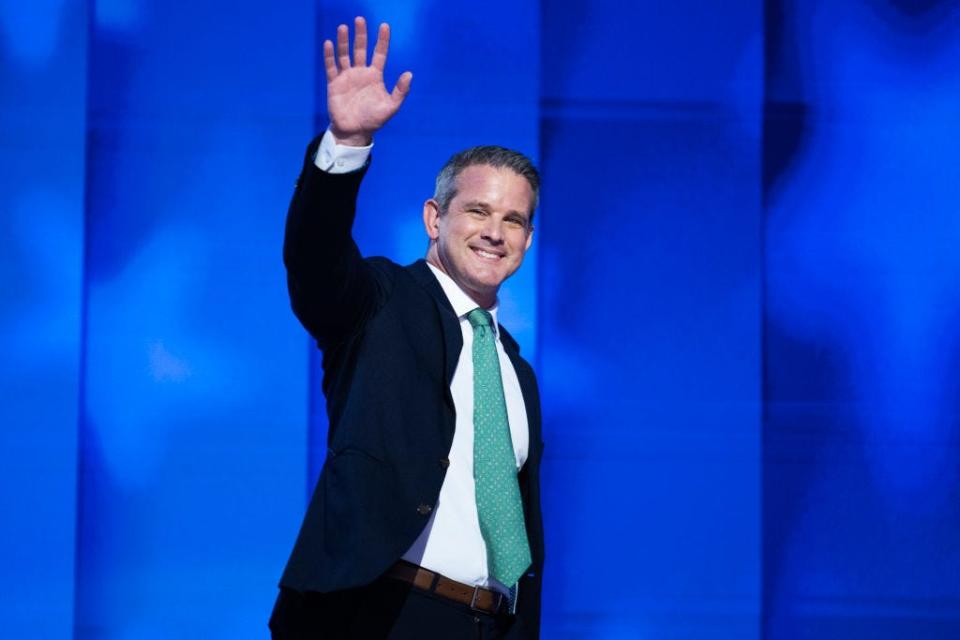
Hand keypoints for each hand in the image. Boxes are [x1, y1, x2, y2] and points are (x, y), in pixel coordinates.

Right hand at [324, 17, 412, 146]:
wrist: (355, 132)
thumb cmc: (374, 120)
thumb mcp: (391, 106)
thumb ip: (400, 91)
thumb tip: (409, 73)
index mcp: (375, 76)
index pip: (379, 53)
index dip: (382, 40)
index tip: (384, 26)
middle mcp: (361, 72)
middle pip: (360, 49)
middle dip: (360, 35)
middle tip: (360, 19)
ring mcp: (347, 76)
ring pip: (345, 55)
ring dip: (344, 41)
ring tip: (343, 27)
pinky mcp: (334, 83)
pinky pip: (331, 67)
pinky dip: (329, 56)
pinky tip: (329, 44)